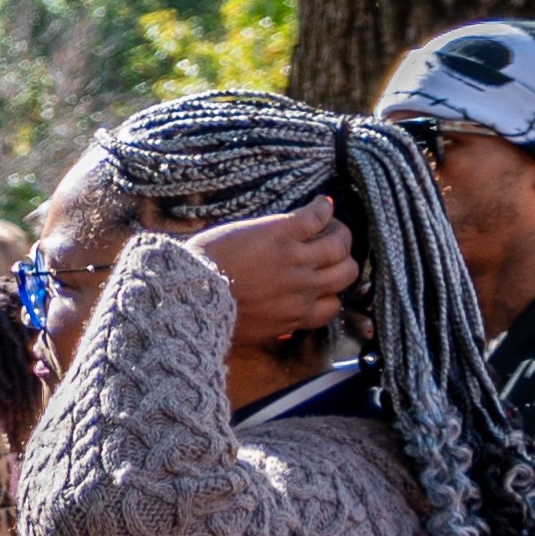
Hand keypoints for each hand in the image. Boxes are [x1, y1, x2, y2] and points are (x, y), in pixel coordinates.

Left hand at [182, 203, 355, 348]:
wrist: (189, 294)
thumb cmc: (210, 315)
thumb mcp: (249, 333)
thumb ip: (272, 327)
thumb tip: (282, 329)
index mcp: (296, 315)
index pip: (333, 306)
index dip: (331, 292)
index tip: (321, 281)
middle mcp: (304, 288)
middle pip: (346, 273)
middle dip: (341, 261)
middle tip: (329, 249)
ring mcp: (295, 259)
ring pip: (339, 244)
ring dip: (338, 232)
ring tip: (329, 225)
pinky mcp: (280, 234)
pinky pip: (315, 217)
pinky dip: (322, 208)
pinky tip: (321, 202)